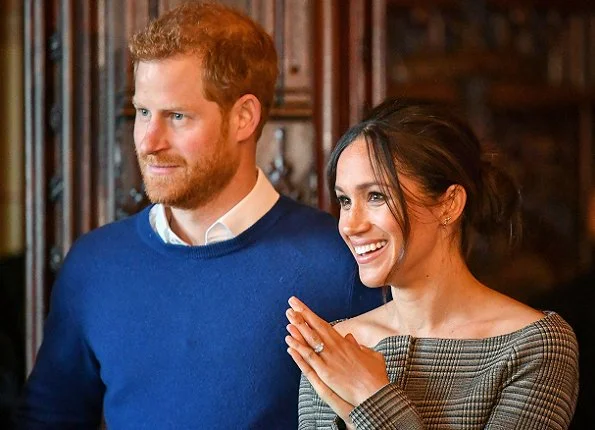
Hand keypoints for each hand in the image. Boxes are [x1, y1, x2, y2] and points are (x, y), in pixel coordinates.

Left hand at [285, 297, 389, 413]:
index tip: (301, 306)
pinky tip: (289, 341)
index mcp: (344, 343)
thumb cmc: (376, 376)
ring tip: (288, 316)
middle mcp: (335, 348)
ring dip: (298, 327)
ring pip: (310, 339)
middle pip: (315, 327)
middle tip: (291, 302)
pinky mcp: (325, 372)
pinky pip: (309, 358)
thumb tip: (350, 338)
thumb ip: (359, 346)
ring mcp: (329, 359)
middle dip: (302, 314)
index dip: (312, 315)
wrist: (376, 393)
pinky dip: (298, 348)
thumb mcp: (371, 355)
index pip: (324, 325)